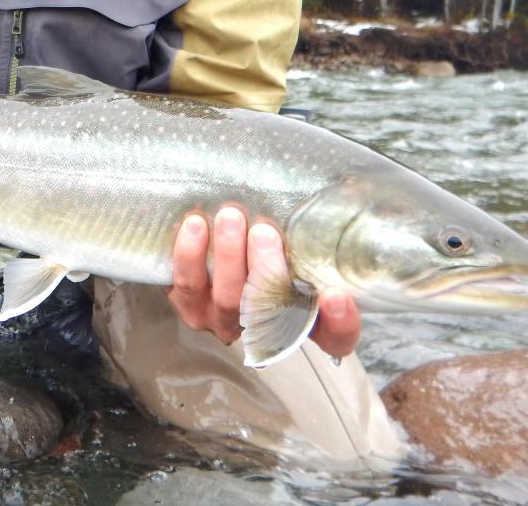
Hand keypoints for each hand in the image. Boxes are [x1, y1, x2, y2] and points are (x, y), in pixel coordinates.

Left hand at [167, 208, 360, 357]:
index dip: (340, 324)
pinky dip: (189, 255)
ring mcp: (225, 319)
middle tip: (264, 232)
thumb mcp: (297, 238)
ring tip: (230, 218)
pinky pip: (187, 285)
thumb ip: (313, 233)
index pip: (336, 337)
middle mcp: (266, 325)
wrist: (215, 239)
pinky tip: (196, 225)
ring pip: (227, 300)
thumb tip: (336, 191)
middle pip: (271, 313)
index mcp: (306, 315)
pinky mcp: (189, 304)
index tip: (336, 296)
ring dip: (228, 258)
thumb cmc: (268, 238)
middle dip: (267, 272)